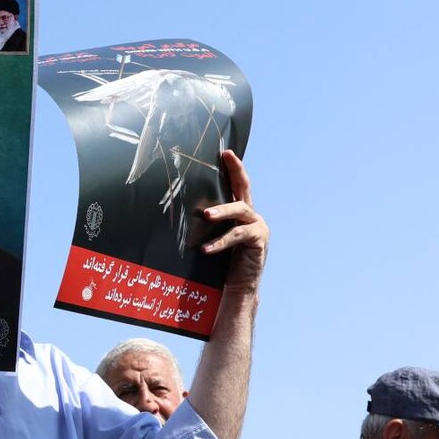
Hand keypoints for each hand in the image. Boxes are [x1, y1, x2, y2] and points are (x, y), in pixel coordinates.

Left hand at [202, 150, 268, 294]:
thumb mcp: (212, 235)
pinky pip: (237, 237)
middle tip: (226, 158)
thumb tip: (179, 207)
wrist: (237, 286)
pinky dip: (220, 242)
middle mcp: (251, 216)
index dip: (234, 167)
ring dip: (222, 211)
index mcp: (240, 212)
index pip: (238, 184)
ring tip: (207, 215)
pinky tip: (206, 248)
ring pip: (240, 210)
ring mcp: (257, 227)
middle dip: (236, 171)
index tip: (226, 152)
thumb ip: (207, 222)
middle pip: (244, 188)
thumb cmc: (221, 260)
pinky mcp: (258, 241)